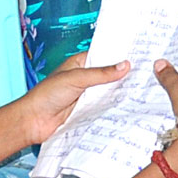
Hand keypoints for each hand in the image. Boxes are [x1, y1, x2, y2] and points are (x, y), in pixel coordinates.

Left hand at [15, 57, 131, 144]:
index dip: (119, 56)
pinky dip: (112, 108)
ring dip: (119, 93)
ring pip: (107, 92)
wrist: (32, 122)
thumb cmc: (45, 95)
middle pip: (108, 76)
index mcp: (80, 64)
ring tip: (142, 91)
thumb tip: (124, 65)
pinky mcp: (86, 111)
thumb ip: (100, 74)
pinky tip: (126, 107)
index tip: (139, 56)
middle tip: (145, 75)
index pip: (104, 56)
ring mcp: (86, 96)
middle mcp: (84, 79)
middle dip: (123, 76)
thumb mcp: (75, 78)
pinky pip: (103, 108)